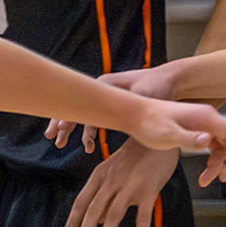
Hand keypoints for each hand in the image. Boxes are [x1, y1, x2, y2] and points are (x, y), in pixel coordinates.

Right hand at [46, 65, 178, 153]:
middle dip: (61, 124)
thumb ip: (130, 106)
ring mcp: (105, 99)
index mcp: (104, 85)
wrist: (171, 81)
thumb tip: (122, 117)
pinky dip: (87, 132)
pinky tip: (88, 145)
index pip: (79, 101)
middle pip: (74, 107)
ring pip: (82, 115)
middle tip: (54, 140)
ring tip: (61, 144)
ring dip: (70, 130)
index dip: (69, 117)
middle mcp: (101, 91)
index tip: (60, 130)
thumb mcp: (144, 95)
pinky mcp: (113, 108)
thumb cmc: (159, 87)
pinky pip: (94, 120)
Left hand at [62, 138, 180, 226]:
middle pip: (93, 210)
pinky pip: (143, 216)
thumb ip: (103, 193)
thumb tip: (94, 219)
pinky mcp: (149, 191)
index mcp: (99, 175)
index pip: (81, 201)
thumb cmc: (134, 155)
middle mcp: (111, 182)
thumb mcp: (113, 169)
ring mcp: (130, 187)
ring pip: (113, 214)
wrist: (158, 138)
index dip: (73, 219)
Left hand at [124, 97, 225, 185]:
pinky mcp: (193, 128)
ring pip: (220, 144)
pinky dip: (211, 157)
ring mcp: (200, 123)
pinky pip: (211, 144)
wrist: (133, 114)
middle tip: (221, 178)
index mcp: (205, 117)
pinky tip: (205, 170)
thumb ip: (189, 138)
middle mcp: (206, 118)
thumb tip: (208, 141)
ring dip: (218, 162)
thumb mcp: (168, 134)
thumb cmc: (148, 123)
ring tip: (206, 180)